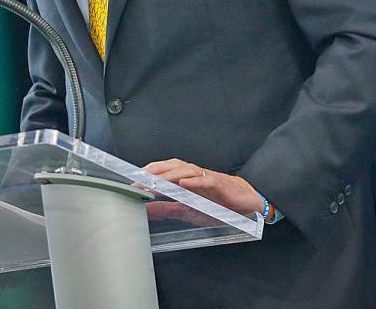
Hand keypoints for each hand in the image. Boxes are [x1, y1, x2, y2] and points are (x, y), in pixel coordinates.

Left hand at [143, 158, 262, 215]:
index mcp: (185, 179)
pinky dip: (194, 181)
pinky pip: (205, 180)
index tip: (130, 181)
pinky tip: (183, 184)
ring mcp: (206, 178)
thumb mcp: (187, 210)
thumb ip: (166, 208)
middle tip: (137, 181)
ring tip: (155, 182)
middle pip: (171, 167)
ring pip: (185, 170)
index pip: (162, 170)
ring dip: (169, 175)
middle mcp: (193, 175)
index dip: (147, 173)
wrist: (244, 203)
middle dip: (153, 172)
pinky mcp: (219, 185)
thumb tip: (145, 209)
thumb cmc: (217, 203)